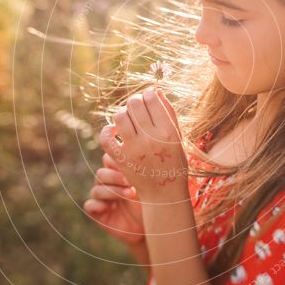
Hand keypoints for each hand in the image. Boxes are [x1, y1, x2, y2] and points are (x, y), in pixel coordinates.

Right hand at [84, 152, 144, 244]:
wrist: (150, 226)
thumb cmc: (152, 202)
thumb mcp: (149, 186)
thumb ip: (141, 172)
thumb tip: (143, 155)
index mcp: (118, 172)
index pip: (108, 159)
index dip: (115, 161)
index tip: (131, 166)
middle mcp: (107, 183)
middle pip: (101, 174)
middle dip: (115, 177)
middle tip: (130, 182)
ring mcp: (102, 198)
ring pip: (96, 189)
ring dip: (112, 191)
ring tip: (129, 194)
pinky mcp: (98, 213)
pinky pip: (89, 205)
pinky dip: (97, 205)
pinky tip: (110, 207)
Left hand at [99, 86, 188, 201]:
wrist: (164, 193)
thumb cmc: (174, 162)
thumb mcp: (178, 137)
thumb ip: (169, 114)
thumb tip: (156, 91)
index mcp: (168, 131)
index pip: (152, 99)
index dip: (148, 93)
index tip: (148, 97)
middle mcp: (150, 139)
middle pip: (134, 104)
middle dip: (134, 101)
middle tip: (137, 107)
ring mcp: (134, 149)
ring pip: (119, 117)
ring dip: (123, 114)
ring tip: (128, 120)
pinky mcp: (121, 159)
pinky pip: (106, 137)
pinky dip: (108, 131)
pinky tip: (115, 131)